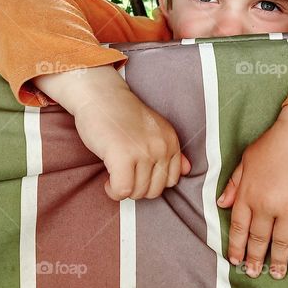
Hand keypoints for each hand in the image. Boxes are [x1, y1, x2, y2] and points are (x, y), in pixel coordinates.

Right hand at [34, 66, 190, 199]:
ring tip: (114, 174)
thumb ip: (170, 150)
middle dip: (137, 189)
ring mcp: (143, 151)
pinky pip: (122, 191)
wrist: (100, 95)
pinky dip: (113, 191)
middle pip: (154, 191)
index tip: (137, 173)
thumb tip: (187, 169)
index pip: (171, 180)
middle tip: (123, 175)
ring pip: (138, 193)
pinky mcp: (122, 156)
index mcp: (171, 140)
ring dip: (123, 189)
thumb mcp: (153, 129)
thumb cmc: (122, 113)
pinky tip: (108, 180)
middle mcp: (161, 147)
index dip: (151, 182)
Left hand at [216, 105, 287, 279]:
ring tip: (275, 274)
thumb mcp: (247, 158)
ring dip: (277, 262)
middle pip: (258, 240)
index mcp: (248, 193)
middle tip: (254, 273)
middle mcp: (266, 204)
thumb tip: (221, 204)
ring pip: (281, 244)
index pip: (238, 227)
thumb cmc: (276, 142)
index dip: (237, 246)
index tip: (236, 260)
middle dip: (255, 259)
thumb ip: (234, 183)